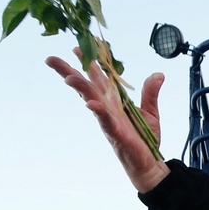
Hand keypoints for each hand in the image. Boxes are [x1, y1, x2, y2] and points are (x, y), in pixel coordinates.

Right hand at [46, 53, 167, 192]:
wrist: (150, 163)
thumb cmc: (145, 138)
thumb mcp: (151, 112)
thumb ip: (150, 93)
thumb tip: (158, 74)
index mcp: (113, 100)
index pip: (98, 78)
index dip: (88, 62)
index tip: (76, 46)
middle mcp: (107, 108)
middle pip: (85, 85)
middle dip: (68, 72)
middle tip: (51, 59)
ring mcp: (108, 120)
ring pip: (91, 100)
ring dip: (79, 88)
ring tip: (68, 77)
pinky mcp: (116, 134)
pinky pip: (106, 121)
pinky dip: (99, 112)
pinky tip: (90, 104)